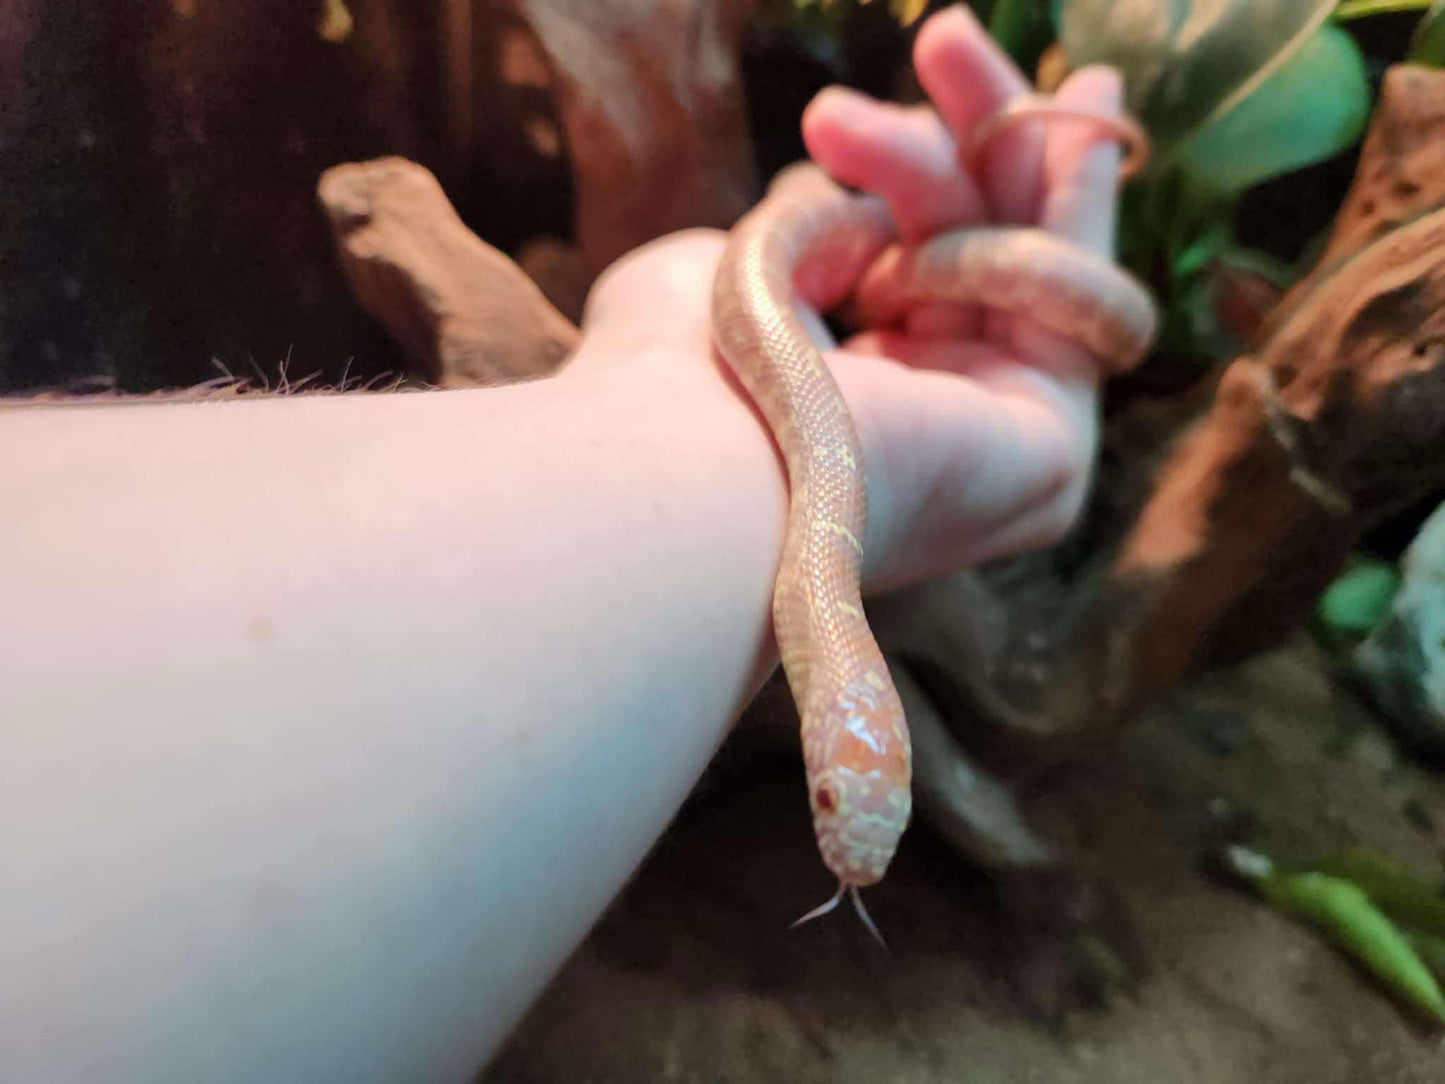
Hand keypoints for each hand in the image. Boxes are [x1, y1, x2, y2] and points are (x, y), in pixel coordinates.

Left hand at [567, 5, 1131, 593]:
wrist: (675, 459)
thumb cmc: (668, 372)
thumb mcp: (740, 268)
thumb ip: (809, 234)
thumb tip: (854, 201)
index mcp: (860, 403)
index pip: (927, 270)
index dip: (943, 174)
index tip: (945, 72)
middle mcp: (936, 432)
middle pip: (993, 253)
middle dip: (980, 132)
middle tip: (945, 35)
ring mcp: (998, 450)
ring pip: (1039, 261)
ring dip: (996, 139)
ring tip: (935, 44)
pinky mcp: (1049, 456)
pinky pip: (1081, 305)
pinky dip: (1058, 218)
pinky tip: (1033, 153)